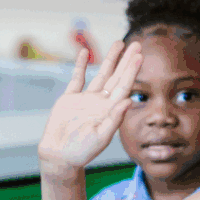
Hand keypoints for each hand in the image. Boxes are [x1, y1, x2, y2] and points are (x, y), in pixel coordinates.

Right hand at [38, 41, 142, 174]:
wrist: (59, 156)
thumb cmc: (82, 151)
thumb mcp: (101, 137)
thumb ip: (115, 118)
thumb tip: (129, 100)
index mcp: (110, 110)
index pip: (124, 86)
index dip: (132, 71)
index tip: (139, 56)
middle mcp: (100, 102)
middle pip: (117, 76)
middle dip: (126, 60)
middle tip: (137, 43)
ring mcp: (85, 99)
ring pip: (101, 74)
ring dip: (110, 59)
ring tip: (119, 43)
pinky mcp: (70, 99)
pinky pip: (77, 79)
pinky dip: (80, 66)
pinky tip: (85, 53)